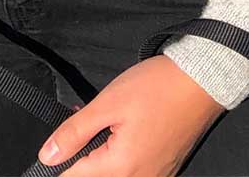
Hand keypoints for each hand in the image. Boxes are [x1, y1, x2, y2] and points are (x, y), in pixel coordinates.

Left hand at [36, 55, 224, 176]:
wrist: (200, 81)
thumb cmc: (155, 89)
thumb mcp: (107, 104)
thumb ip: (75, 132)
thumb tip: (47, 156)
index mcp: (122, 169)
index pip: (75, 176)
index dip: (61, 157)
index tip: (58, 141)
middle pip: (96, 176)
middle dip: (83, 154)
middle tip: (85, 123)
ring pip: (114, 174)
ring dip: (101, 154)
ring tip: (103, 124)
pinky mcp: (165, 168)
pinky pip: (134, 170)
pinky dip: (120, 154)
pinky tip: (121, 130)